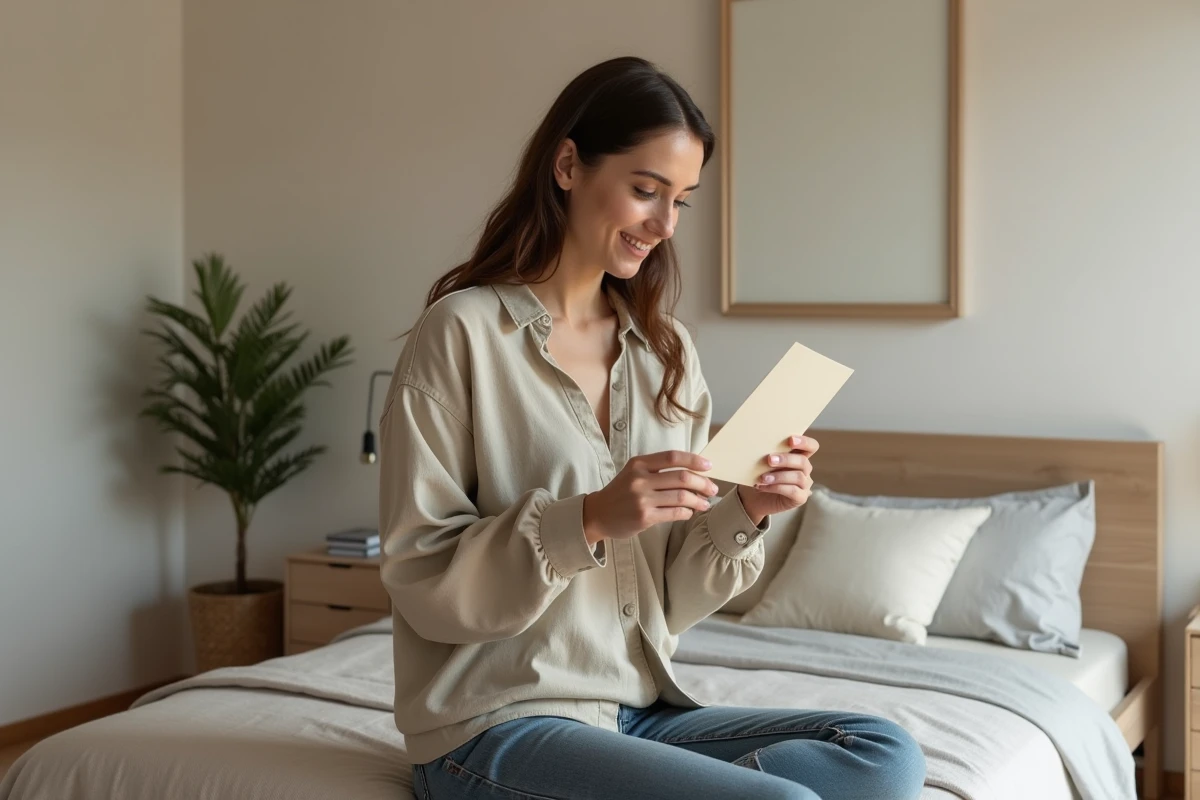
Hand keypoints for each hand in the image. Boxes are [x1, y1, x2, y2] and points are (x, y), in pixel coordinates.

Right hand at [583, 450, 719, 544]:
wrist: (598, 514)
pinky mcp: (644, 517)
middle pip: (682, 477)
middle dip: (703, 483)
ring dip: (698, 500)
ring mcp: (642, 499)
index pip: (673, 457)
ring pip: (681, 497)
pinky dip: (687, 512)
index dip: (694, 460)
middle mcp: (640, 479)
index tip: (709, 466)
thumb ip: (658, 469)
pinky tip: (690, 512)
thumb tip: (693, 473)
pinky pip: (674, 513)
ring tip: (705, 503)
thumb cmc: (621, 492)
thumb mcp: (634, 472)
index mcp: (639, 464)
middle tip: (712, 489)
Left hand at [736, 435, 818, 524]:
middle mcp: (805, 470)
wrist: (754, 499)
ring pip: (798, 477)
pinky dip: (776, 487)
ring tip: (763, 477)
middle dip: (786, 459)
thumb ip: (769, 455)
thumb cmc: (760, 475)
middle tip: (769, 459)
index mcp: (798, 456)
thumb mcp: (763, 463)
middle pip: (803, 461)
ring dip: (779, 476)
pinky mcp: (800, 498)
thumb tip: (761, 447)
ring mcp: (804, 485)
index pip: (811, 446)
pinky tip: (762, 486)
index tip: (790, 440)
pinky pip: (792, 491)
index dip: (804, 442)